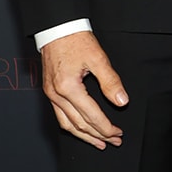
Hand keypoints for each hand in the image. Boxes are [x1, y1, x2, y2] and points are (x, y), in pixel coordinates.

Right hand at [40, 30, 128, 147]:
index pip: (91, 116)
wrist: (57, 28)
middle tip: (114, 141)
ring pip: (67, 124)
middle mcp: (56, 94)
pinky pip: (60, 116)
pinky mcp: (49, 92)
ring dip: (85, 136)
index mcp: (68, 87)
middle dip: (99, 135)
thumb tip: (122, 101)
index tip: (118, 133)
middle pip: (79, 124)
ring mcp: (50, 94)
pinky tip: (82, 130)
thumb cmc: (76, 40)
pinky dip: (72, 127)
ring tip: (100, 143)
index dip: (106, 128)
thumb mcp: (98, 58)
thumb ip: (110, 81)